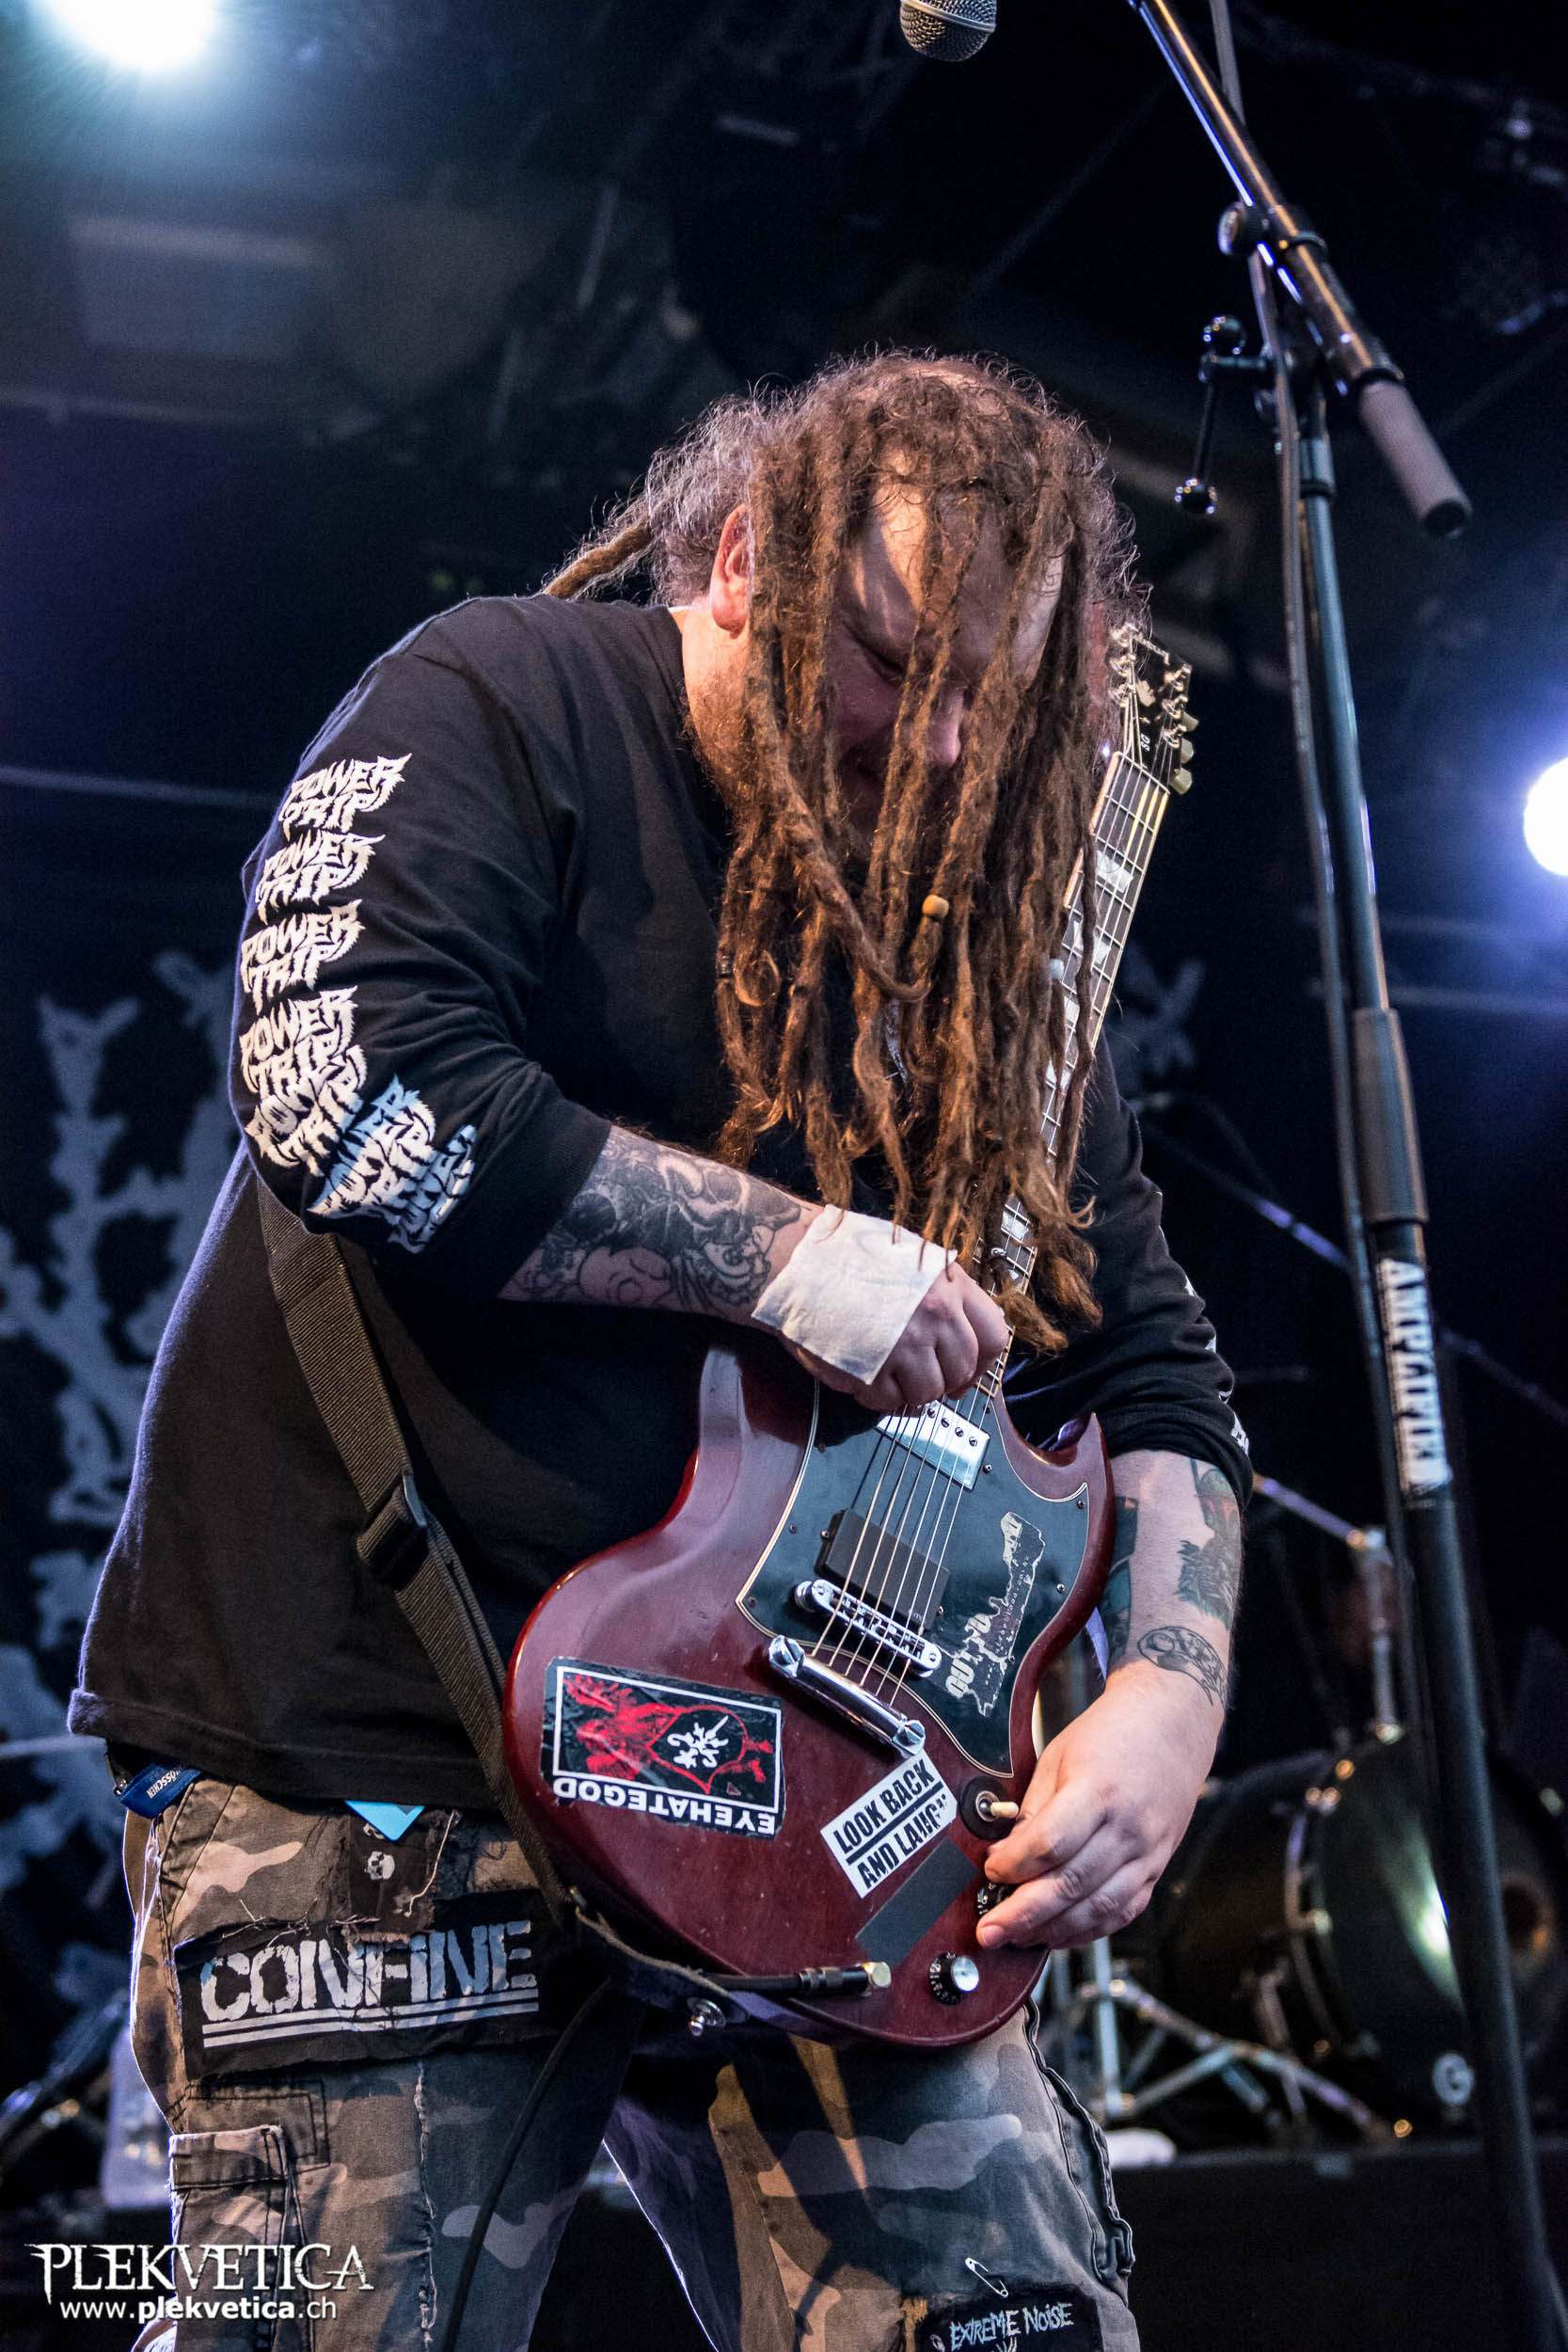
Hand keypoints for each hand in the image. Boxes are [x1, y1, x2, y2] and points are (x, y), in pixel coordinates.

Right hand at [781, 1261, 1008, 1414]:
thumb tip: (958, 1332)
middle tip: (917, 1377)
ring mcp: (903, 1344)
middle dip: (942, 1380)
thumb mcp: (910, 1259)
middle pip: (961, 1371)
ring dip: (909, 1393)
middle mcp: (934, 1314)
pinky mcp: (870, 1369)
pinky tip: (861, 1376)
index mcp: (948, 1284)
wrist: (793, 1259)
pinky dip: (875, 1397)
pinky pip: (887, 1402)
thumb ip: (941, 1292)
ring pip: (928, 1394)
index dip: (980, 1362)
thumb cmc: (844, 1256)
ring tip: (885, 1376)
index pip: (993, 1336)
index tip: (964, 1371)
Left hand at [974, 1662, 1219, 1949]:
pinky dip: (1087, 1930)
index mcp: (1100, 1791)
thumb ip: (1034, 1810)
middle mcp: (1129, 1828)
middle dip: (1023, 1915)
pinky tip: (1058, 1934)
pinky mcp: (1155, 1869)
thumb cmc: (1111, 1735)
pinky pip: (1121, 1912)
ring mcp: (1147, 1853)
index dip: (1014, 1866)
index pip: (1051, 1844)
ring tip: (1017, 1937)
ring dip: (1052, 1931)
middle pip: (1071, 1885)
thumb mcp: (1058, 1757)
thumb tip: (1004, 1857)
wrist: (1171, 1723)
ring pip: (1097, 1908)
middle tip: (988, 1930)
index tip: (990, 1871)